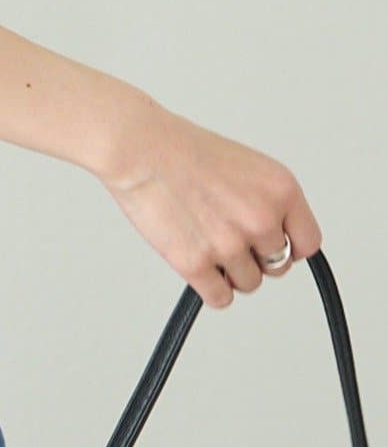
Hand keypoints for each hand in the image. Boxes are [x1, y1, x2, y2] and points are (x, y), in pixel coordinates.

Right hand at [97, 94, 322, 308]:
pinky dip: (210, 289)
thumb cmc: (181, 149)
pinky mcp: (196, 264)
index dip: (288, 247)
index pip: (308, 243)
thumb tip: (272, 236)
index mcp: (282, 190)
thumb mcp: (246, 166)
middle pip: (277, 266)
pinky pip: (220, 297)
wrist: (139, 149)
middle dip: (255, 258)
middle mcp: (261, 219)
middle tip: (228, 239)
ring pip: (248, 283)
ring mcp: (229, 244)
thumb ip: (267, 201)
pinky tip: (198, 266)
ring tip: (205, 244)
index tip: (272, 246)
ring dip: (229, 271)